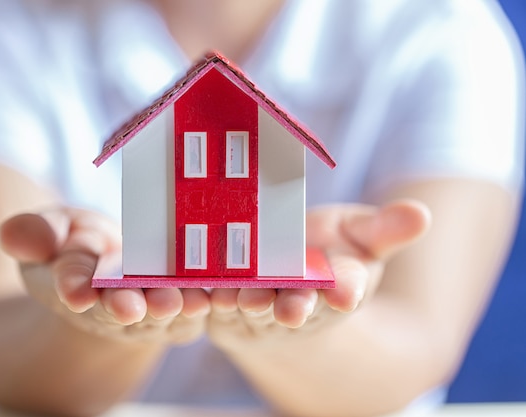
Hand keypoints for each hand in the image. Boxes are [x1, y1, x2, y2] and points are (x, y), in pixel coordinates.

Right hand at [0, 207, 209, 343]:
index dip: (73, 288)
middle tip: (134, 307)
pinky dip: (211, 297)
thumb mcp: (51, 230)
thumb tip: (16, 235)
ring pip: (164, 312)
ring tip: (186, 302)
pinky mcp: (185, 301)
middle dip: (127, 307)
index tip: (74, 291)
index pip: (72, 288)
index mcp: (76, 285)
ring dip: (175, 308)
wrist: (112, 268)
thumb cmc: (77, 245)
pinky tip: (224, 292)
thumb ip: (35, 233)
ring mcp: (152, 307)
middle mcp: (114, 305)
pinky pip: (198, 302)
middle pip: (121, 308)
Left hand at [207, 199, 430, 347]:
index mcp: (337, 289)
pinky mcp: (224, 307)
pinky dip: (208, 299)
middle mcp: (299, 306)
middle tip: (291, 309)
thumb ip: (384, 230)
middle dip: (294, 309)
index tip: (345, 292)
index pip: (344, 292)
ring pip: (253, 308)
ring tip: (245, 297)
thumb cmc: (325, 255)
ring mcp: (259, 309)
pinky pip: (214, 304)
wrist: (282, 279)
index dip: (345, 292)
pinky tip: (203, 290)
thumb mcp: (357, 237)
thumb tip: (421, 214)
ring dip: (248, 304)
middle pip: (296, 309)